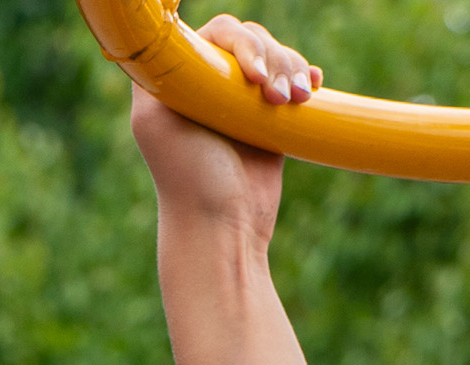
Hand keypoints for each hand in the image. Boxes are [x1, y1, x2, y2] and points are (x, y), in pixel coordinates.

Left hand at [128, 16, 318, 243]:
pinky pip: (292, 80)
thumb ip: (162, 73)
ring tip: (297, 101)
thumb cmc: (188, 177)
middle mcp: (210, 83)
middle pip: (249, 39)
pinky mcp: (269, 118)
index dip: (240, 44)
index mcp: (180, 78)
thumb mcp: (158, 121)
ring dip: (291, 69)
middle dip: (271, 60)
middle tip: (277, 99)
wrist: (223, 225)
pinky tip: (311, 88)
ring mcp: (241, 100)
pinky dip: (304, 77)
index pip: (216, 34)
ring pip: (275, 56)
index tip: (252, 76)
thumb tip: (178, 35)